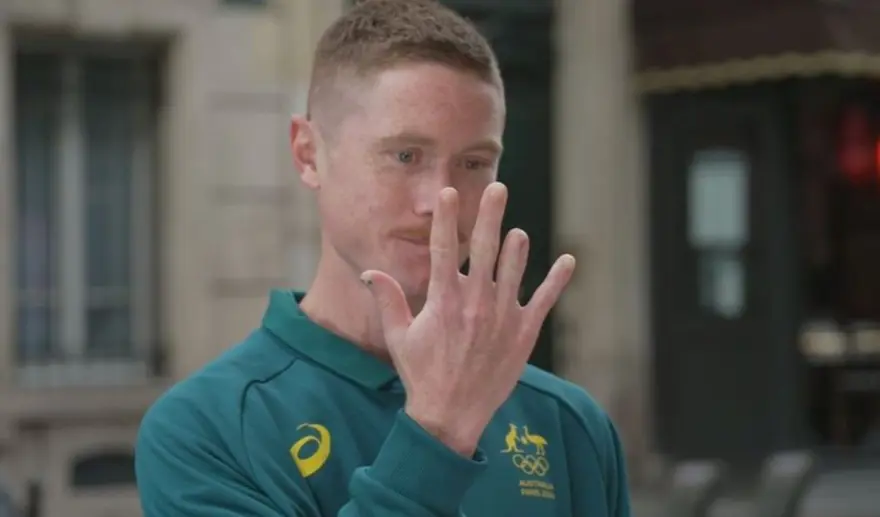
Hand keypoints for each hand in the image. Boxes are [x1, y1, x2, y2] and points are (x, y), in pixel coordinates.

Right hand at [361, 182, 575, 456]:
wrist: (450, 415)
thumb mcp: (399, 337)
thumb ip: (388, 300)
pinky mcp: (523, 333)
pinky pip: (544, 300)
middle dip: (489, 216)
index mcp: (443, 301)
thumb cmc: (421, 374)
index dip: (446, 218)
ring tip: (517, 231)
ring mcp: (502, 317)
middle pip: (483, 249)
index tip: (449, 193)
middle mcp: (475, 303)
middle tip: (498, 188)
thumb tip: (370, 272)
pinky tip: (568, 261)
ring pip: (513, 270)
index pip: (443, 249)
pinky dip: (557, 280)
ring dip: (517, 247)